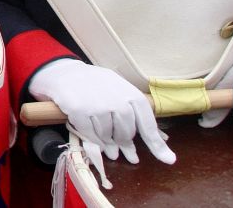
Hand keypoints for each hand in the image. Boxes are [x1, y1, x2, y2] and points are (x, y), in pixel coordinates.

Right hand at [29, 59, 174, 187]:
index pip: (147, 123)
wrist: (63, 73)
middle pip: (126, 133)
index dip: (157, 144)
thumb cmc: (95, 85)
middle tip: (116, 145)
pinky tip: (91, 134)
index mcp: (129, 93)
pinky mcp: (78, 110)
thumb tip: (159, 144)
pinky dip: (91, 138)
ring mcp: (97, 104)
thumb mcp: (118, 92)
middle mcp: (115, 98)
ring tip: (101, 136)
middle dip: (122, 141)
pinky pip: (91, 135)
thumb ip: (136, 116)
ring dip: (105, 141)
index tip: (168, 160)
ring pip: (108, 136)